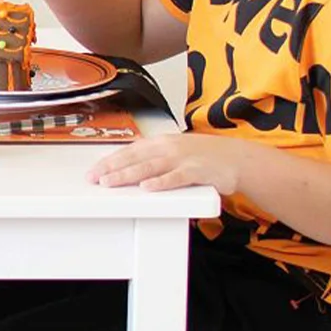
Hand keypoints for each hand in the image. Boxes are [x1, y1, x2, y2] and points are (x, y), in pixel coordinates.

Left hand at [87, 130, 250, 193]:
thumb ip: (152, 157)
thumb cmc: (203, 156)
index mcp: (160, 142)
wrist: (237, 157)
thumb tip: (126, 166)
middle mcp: (168, 148)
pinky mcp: (198, 171)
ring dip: (127, 175)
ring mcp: (182, 158)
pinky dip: (161, 182)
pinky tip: (147, 187)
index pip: (128, 151)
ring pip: (149, 167)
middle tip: (95, 178)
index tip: (93, 171)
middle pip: (134, 158)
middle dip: (112, 168)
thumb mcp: (174, 151)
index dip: (109, 161)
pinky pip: (176, 177)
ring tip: (110, 182)